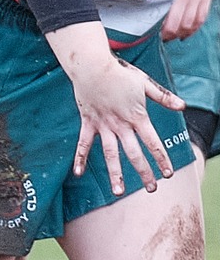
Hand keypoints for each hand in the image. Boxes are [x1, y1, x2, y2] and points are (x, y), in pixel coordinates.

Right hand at [48, 26, 183, 195]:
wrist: (92, 67)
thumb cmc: (120, 73)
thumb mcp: (145, 83)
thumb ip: (163, 97)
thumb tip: (182, 106)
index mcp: (137, 117)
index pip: (152, 142)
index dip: (161, 159)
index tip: (168, 174)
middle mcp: (120, 125)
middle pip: (133, 153)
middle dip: (144, 172)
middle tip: (151, 189)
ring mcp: (103, 126)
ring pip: (110, 154)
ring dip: (115, 174)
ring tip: (118, 192)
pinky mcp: (88, 123)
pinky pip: (84, 144)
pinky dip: (80, 158)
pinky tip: (78, 174)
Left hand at [161, 0, 213, 42]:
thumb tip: (140, 7)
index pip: (172, 23)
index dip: (164, 33)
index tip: (156, 35)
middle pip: (183, 25)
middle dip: (173, 34)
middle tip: (163, 38)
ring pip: (194, 23)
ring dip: (184, 33)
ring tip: (174, 36)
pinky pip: (203, 16)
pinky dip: (195, 27)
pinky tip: (187, 32)